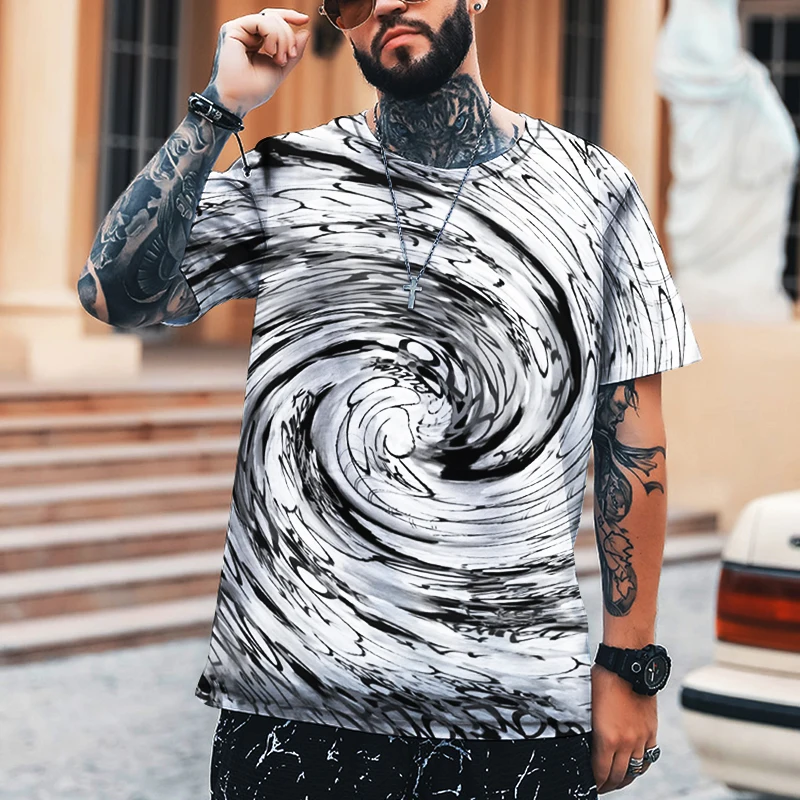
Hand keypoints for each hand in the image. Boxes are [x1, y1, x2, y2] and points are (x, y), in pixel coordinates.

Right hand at [203, 7, 312, 117]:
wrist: (238, 100)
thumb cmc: (253, 91)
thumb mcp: (281, 68)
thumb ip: (293, 52)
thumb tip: (305, 32)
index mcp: (255, 41)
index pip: (273, 21)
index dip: (289, 17)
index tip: (305, 20)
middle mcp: (246, 33)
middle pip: (274, 18)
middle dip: (288, 36)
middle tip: (289, 56)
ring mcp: (239, 30)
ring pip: (270, 18)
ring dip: (282, 38)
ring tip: (279, 59)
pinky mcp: (232, 29)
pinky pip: (261, 21)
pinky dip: (272, 35)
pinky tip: (269, 51)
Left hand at [590, 663, 657, 792]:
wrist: (628, 665)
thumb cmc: (604, 679)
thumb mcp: (590, 705)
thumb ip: (592, 728)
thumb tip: (589, 742)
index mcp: (606, 737)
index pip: (600, 771)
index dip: (595, 782)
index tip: (592, 785)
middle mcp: (626, 742)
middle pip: (618, 775)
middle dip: (608, 784)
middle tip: (601, 786)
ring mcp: (641, 738)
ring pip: (635, 770)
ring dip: (625, 778)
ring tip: (617, 781)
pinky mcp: (652, 731)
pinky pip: (648, 758)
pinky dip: (641, 766)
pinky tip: (635, 768)